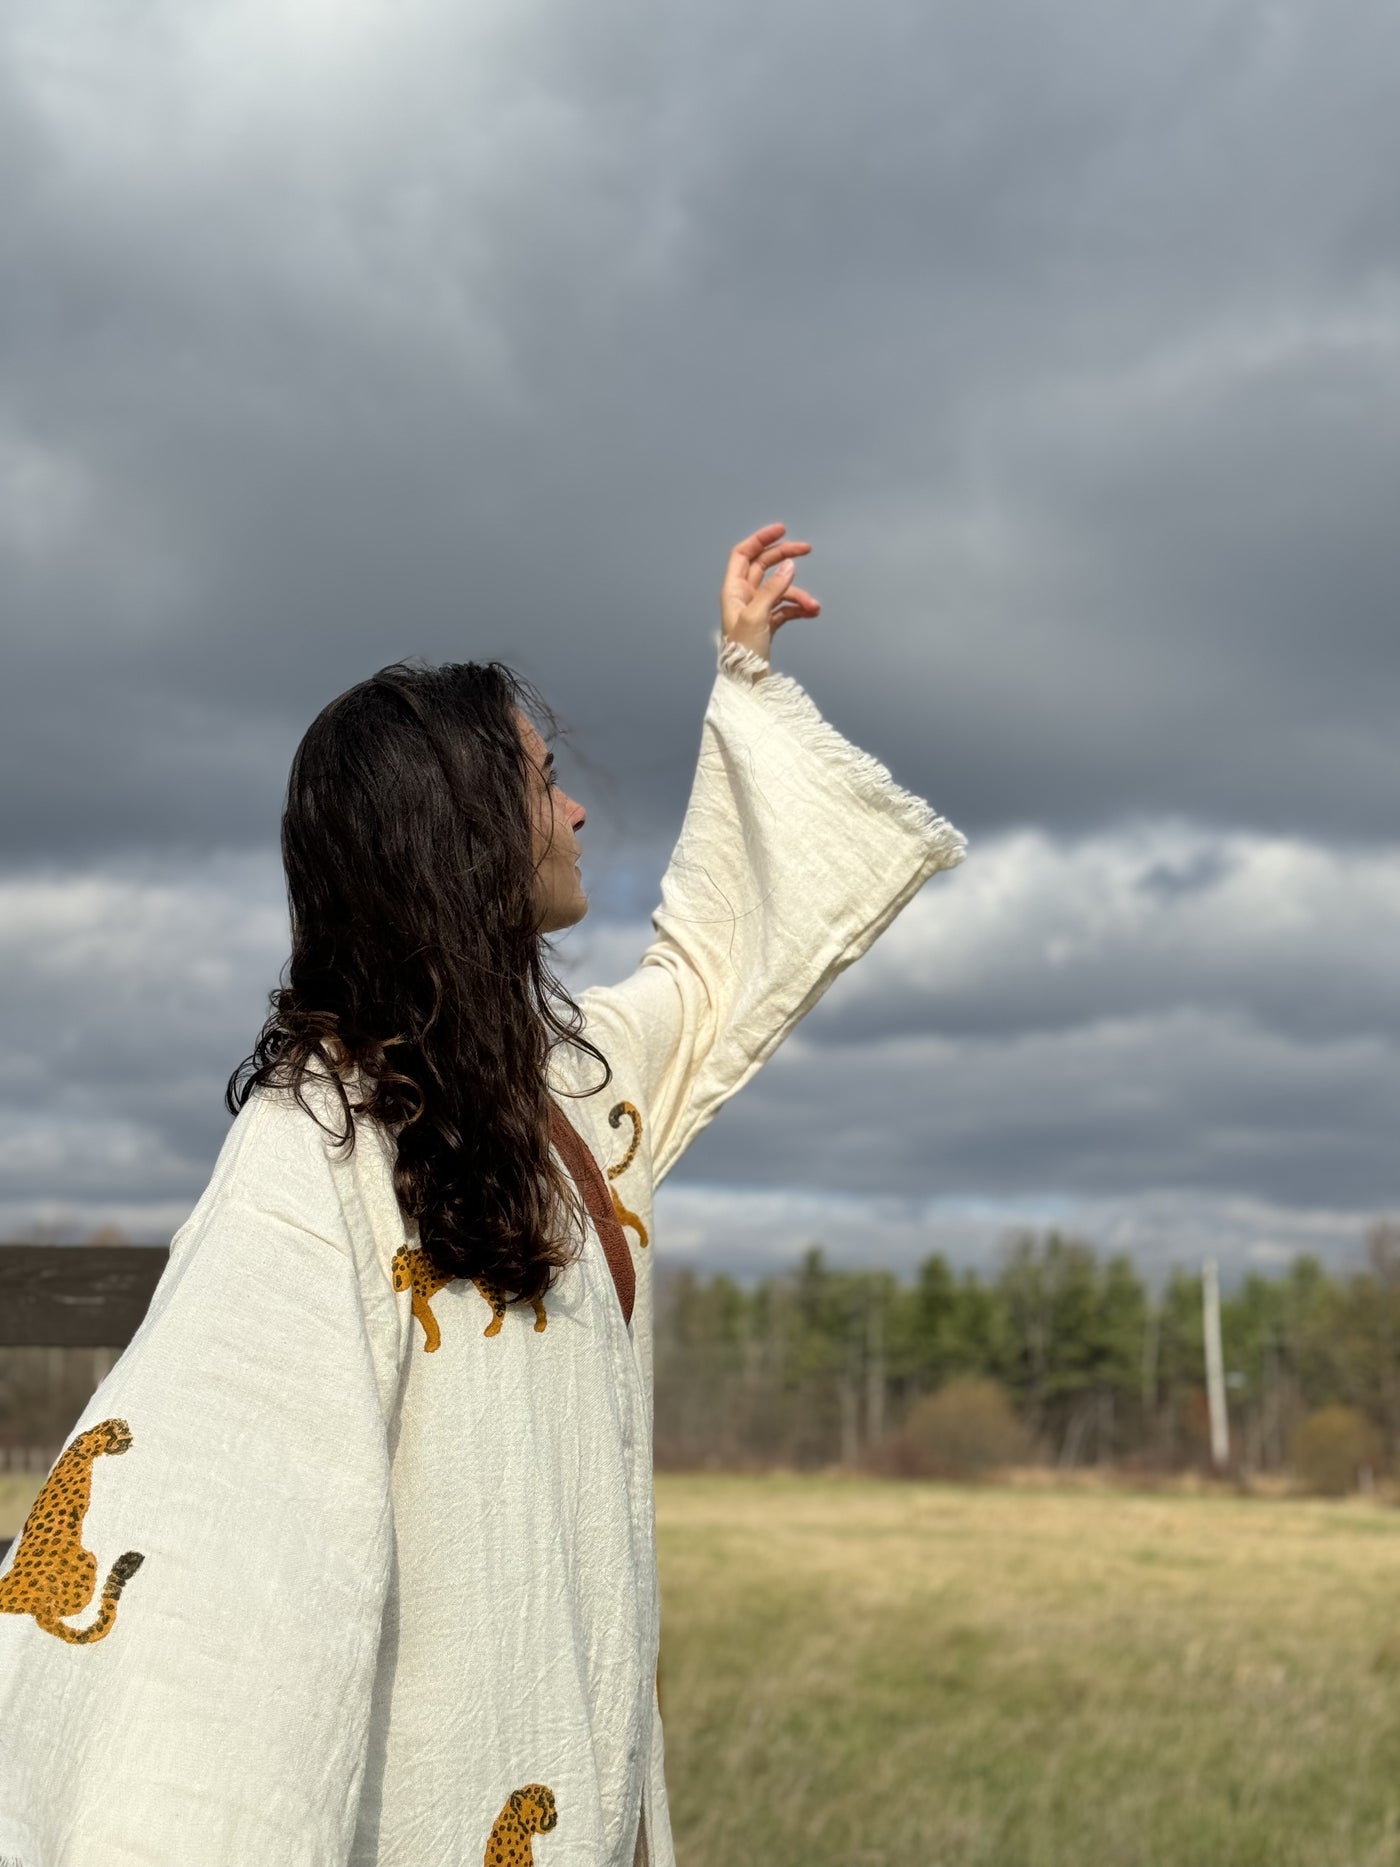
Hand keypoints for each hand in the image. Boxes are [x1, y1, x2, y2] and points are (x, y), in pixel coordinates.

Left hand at [719, 522, 820, 669]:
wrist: (746, 682)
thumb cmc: (742, 652)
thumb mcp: (757, 616)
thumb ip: (773, 589)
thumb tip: (789, 565)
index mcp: (733, 590)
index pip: (743, 554)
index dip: (760, 539)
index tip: (782, 530)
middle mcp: (743, 596)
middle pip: (764, 566)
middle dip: (785, 557)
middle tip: (807, 549)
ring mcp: (756, 609)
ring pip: (780, 590)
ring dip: (799, 594)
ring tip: (814, 606)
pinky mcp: (767, 623)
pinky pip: (785, 608)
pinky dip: (799, 608)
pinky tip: (812, 613)